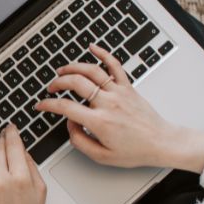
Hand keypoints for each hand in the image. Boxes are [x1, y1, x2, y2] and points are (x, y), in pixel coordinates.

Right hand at [37, 44, 203, 172]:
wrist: (162, 143)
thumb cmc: (136, 151)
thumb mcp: (102, 156)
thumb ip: (80, 141)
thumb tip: (70, 125)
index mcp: (100, 122)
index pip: (66, 108)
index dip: (48, 105)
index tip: (41, 105)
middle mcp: (108, 103)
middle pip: (76, 83)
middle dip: (58, 83)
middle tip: (51, 88)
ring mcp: (119, 92)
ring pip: (92, 71)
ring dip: (73, 67)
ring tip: (62, 70)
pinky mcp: (128, 87)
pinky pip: (114, 65)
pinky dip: (103, 53)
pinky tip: (93, 47)